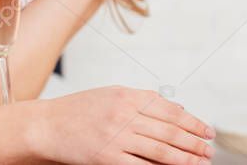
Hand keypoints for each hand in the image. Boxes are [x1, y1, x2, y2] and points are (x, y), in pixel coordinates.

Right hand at [34, 86, 214, 163]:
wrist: (45, 126)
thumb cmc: (75, 111)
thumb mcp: (108, 95)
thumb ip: (139, 99)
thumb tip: (173, 107)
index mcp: (124, 96)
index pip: (168, 109)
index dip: (192, 121)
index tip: (205, 130)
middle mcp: (122, 114)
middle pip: (169, 130)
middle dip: (194, 142)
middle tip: (208, 149)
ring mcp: (115, 137)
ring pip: (162, 150)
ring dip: (186, 158)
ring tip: (200, 161)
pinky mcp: (108, 158)